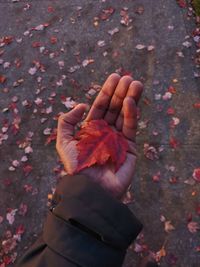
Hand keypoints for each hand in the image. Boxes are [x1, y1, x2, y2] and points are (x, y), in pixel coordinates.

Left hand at [56, 74, 142, 199]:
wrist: (90, 188)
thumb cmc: (76, 166)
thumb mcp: (64, 142)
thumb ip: (67, 122)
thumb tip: (82, 105)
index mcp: (92, 129)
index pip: (100, 106)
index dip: (106, 92)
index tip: (115, 77)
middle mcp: (106, 132)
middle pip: (114, 108)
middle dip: (120, 92)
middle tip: (127, 77)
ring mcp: (119, 139)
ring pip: (124, 114)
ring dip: (130, 98)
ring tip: (135, 83)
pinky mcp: (130, 148)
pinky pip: (130, 127)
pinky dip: (131, 114)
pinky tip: (131, 101)